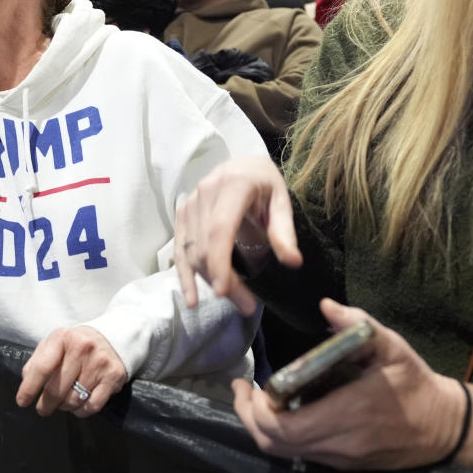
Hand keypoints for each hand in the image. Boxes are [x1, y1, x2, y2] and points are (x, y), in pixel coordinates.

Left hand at [16, 326, 127, 417]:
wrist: (112, 338)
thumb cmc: (77, 345)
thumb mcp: (55, 344)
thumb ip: (37, 361)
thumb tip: (26, 382)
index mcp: (63, 338)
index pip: (41, 368)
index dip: (29, 388)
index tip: (23, 401)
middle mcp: (82, 348)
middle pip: (57, 389)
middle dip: (46, 404)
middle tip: (43, 408)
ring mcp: (99, 363)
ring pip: (73, 400)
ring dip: (64, 407)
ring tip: (63, 402)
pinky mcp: (113, 377)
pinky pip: (91, 406)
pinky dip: (81, 411)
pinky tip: (78, 406)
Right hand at [173, 157, 302, 312]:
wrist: (242, 166)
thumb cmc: (265, 184)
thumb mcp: (281, 201)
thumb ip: (284, 231)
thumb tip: (293, 262)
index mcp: (233, 186)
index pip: (219, 229)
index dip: (219, 262)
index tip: (223, 291)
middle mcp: (205, 193)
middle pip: (206, 246)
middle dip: (223, 280)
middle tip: (248, 306)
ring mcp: (189, 203)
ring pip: (192, 251)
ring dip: (210, 281)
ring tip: (237, 301)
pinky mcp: (181, 214)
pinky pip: (179, 249)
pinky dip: (184, 275)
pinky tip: (191, 297)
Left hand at [232, 299, 472, 469]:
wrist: (447, 427)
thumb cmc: (415, 383)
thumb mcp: (392, 347)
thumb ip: (358, 324)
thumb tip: (326, 306)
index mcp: (347, 413)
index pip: (283, 425)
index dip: (255, 408)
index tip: (246, 383)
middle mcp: (339, 442)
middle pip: (274, 443)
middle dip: (248, 417)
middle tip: (242, 390)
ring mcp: (341, 458)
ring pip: (284, 453)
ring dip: (262, 428)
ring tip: (256, 400)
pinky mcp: (345, 465)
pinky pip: (301, 454)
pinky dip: (282, 436)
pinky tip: (282, 412)